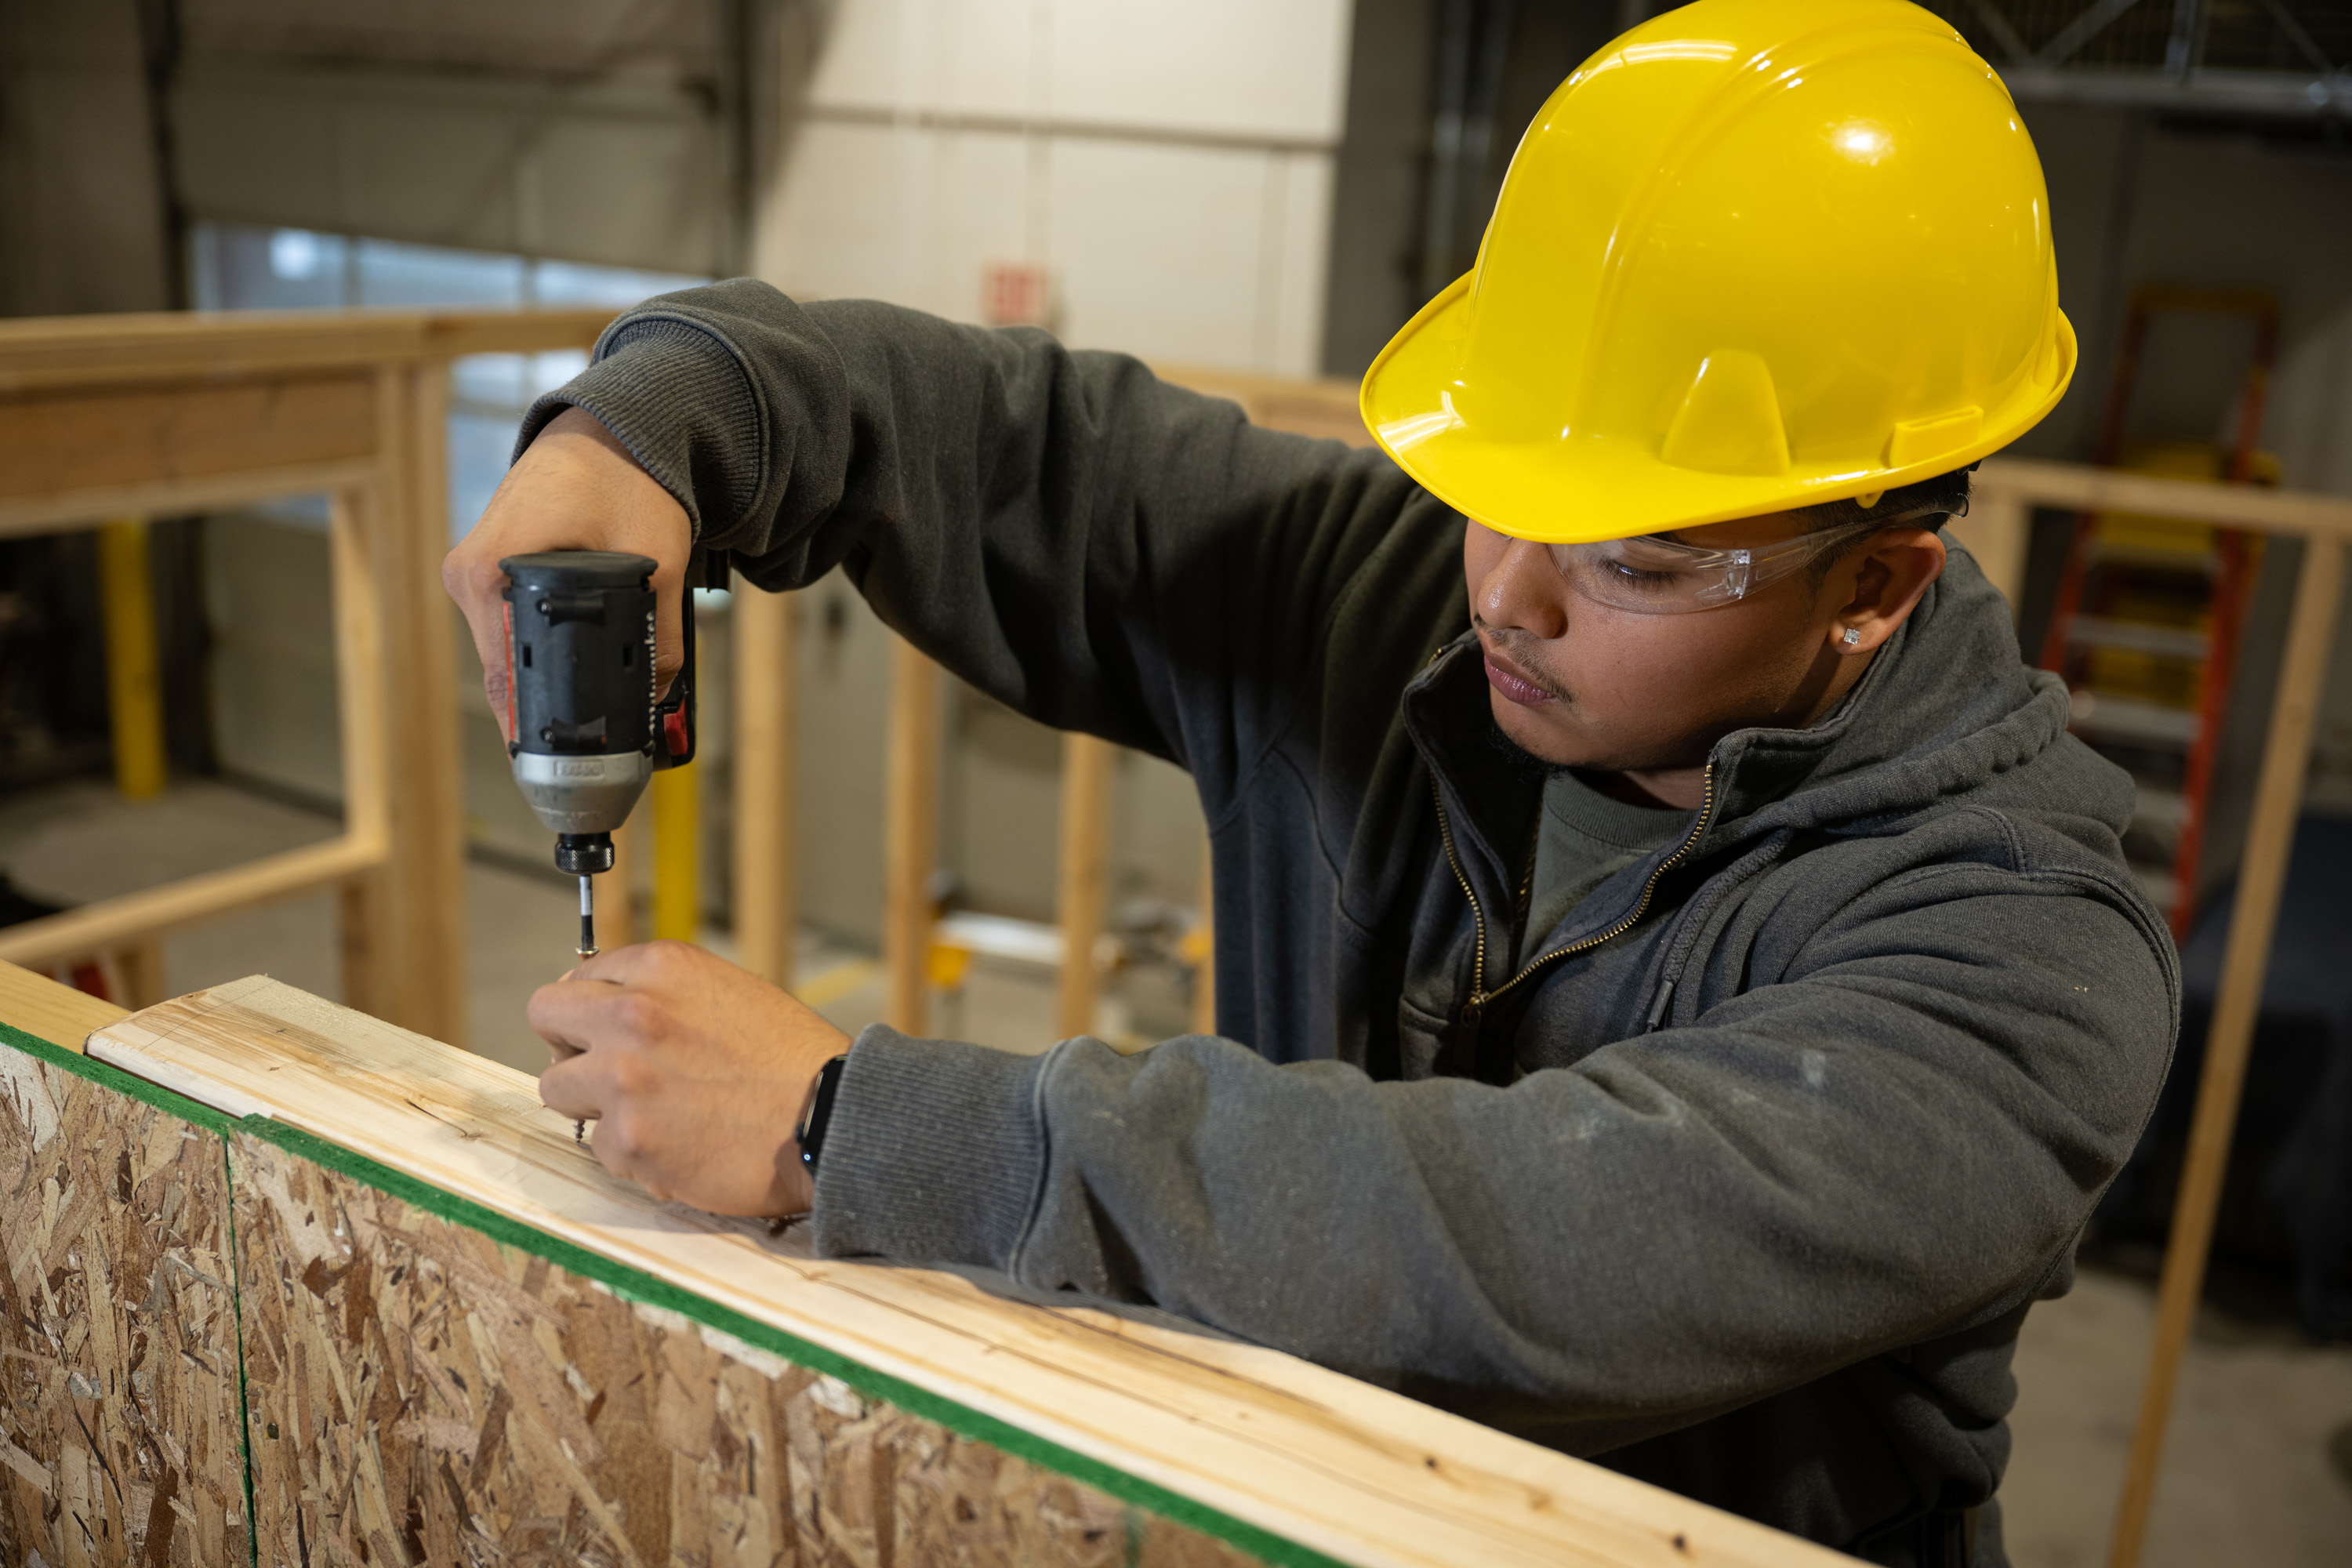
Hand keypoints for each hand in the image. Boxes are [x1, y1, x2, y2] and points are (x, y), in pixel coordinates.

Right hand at [441, 405, 692, 742]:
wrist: (604, 430)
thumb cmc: (626, 481)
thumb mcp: (657, 560)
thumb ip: (662, 637)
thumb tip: (658, 702)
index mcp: (492, 571)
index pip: (505, 675)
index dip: (538, 727)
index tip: (565, 768)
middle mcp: (470, 575)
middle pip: (503, 673)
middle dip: (543, 717)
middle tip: (588, 762)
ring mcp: (474, 573)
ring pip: (506, 655)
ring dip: (541, 686)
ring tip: (583, 731)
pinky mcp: (488, 571)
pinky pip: (509, 630)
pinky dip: (537, 655)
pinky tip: (566, 684)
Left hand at [531, 940, 850, 1215]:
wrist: (833, 1118)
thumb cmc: (792, 1061)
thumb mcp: (729, 991)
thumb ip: (664, 993)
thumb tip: (603, 1006)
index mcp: (662, 967)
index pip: (580, 976)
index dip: (594, 1009)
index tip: (609, 1032)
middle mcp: (633, 1012)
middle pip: (545, 1015)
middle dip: (569, 1043)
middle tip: (604, 1069)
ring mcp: (624, 1078)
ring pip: (556, 1087)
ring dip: (593, 1101)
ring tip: (651, 1112)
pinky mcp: (628, 1138)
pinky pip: (600, 1146)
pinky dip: (634, 1151)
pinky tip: (681, 1145)